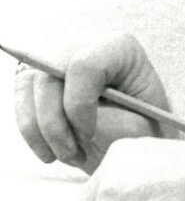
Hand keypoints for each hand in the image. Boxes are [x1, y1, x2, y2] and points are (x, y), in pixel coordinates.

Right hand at [14, 34, 169, 174]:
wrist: (137, 134)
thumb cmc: (146, 129)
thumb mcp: (142, 128)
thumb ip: (115, 123)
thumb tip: (79, 129)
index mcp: (120, 48)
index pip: (85, 65)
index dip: (79, 104)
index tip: (89, 134)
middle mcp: (86, 45)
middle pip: (49, 76)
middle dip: (56, 124)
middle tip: (75, 154)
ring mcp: (58, 59)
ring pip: (30, 89)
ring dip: (43, 132)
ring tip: (71, 155)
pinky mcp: (39, 79)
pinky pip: (22, 103)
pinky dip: (32, 134)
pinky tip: (53, 152)